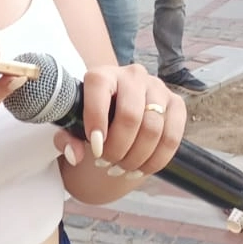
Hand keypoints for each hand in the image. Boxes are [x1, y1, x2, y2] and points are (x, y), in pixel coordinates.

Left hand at [56, 65, 184, 180]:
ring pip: (153, 129)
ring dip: (136, 158)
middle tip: (106, 164)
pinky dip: (156, 160)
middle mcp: (133, 75)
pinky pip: (172, 138)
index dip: (97, 120)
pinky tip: (140, 169)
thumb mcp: (71, 126)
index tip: (95, 148)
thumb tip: (76, 155)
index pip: (99, 87)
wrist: (116, 112)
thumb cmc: (91, 117)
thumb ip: (66, 139)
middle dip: (117, 148)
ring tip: (121, 168)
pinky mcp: (176, 104)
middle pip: (131, 116)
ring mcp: (158, 88)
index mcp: (103, 74)